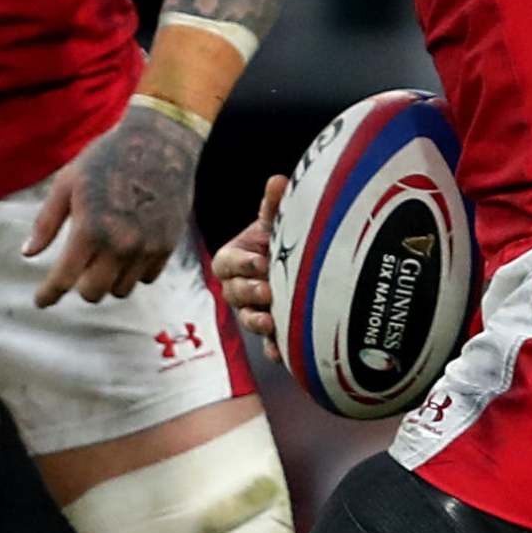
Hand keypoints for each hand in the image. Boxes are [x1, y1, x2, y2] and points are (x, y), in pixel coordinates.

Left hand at [23, 104, 202, 308]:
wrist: (160, 142)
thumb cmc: (107, 157)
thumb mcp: (67, 183)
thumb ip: (46, 222)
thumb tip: (27, 254)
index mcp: (90, 230)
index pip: (64, 279)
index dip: (48, 295)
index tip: (41, 301)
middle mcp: (119, 245)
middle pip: (93, 293)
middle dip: (80, 285)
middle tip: (78, 268)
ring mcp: (146, 248)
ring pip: (121, 289)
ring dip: (108, 280)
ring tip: (104, 256)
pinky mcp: (167, 245)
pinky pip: (147, 278)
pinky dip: (134, 272)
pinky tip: (128, 251)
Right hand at [211, 174, 288, 360]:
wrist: (305, 263)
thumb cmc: (283, 241)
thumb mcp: (278, 224)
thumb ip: (274, 206)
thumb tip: (278, 180)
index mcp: (236, 260)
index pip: (226, 264)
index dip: (240, 264)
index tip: (260, 262)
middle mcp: (241, 288)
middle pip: (233, 294)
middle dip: (248, 292)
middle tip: (268, 290)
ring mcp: (255, 311)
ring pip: (247, 319)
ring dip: (256, 321)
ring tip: (271, 322)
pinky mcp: (273, 332)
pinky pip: (269, 344)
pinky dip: (275, 349)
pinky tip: (283, 352)